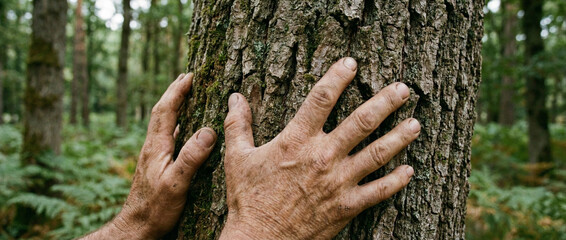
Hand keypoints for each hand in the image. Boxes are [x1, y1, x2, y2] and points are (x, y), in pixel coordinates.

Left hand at [81, 73, 216, 238]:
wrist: (136, 227)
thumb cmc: (155, 208)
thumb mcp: (176, 183)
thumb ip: (191, 157)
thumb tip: (209, 131)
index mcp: (156, 147)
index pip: (166, 110)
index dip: (178, 90)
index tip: (190, 74)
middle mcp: (152, 147)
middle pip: (161, 112)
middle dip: (174, 92)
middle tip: (186, 76)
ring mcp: (153, 156)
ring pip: (164, 123)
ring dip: (175, 106)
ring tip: (186, 95)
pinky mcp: (157, 165)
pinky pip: (168, 136)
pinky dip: (177, 124)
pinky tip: (184, 129)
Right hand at [219, 58, 419, 238]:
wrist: (260, 239)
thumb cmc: (248, 198)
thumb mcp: (238, 158)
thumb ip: (238, 125)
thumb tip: (235, 97)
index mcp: (297, 140)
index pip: (321, 98)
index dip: (337, 76)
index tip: (351, 63)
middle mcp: (323, 156)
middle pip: (362, 122)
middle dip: (385, 102)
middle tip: (403, 89)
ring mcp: (338, 182)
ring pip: (377, 153)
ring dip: (399, 137)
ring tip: (416, 124)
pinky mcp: (346, 206)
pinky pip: (378, 192)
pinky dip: (396, 181)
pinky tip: (409, 171)